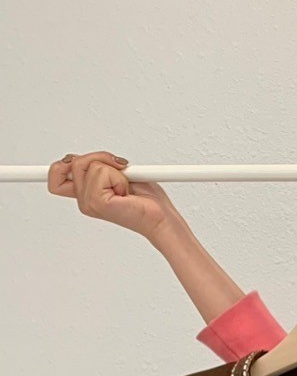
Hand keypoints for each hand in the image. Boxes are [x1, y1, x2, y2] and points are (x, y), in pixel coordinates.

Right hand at [47, 150, 181, 243]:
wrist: (162, 217)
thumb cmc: (147, 199)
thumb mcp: (119, 173)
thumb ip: (98, 166)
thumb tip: (83, 157)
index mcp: (87, 194)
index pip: (56, 178)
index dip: (56, 167)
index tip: (63, 161)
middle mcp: (84, 200)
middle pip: (73, 161)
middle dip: (99, 157)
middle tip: (120, 169)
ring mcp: (88, 203)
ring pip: (88, 164)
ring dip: (112, 169)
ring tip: (125, 186)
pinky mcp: (96, 203)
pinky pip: (100, 172)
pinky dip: (117, 176)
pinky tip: (125, 191)